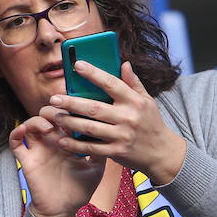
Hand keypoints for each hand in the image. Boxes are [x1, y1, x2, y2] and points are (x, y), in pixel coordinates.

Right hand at [9, 116, 104, 216]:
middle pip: (47, 115)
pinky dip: (16, 132)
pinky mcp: (26, 159)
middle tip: (62, 116)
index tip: (78, 112)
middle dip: (53, 111)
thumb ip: (100, 151)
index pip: (66, 117)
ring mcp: (38, 149)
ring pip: (31, 124)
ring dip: (37, 120)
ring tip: (49, 128)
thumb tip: (108, 133)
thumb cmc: (79, 190)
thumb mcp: (96, 169)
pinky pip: (15, 142)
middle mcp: (52, 142)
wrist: (63, 210)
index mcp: (68, 141)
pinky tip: (24, 131)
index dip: (70, 110)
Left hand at [41, 62, 186, 184]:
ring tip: (56, 116)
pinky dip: (75, 145)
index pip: (112, 83)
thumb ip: (133, 83)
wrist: (162, 153)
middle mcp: (128, 118)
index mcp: (134, 101)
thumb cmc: (151, 123)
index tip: (77, 65)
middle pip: (95, 108)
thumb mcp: (147, 100)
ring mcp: (121, 136)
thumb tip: (124, 63)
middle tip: (54, 98)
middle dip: (72, 102)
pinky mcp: (116, 152)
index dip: (94, 73)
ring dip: (70, 122)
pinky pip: (92, 148)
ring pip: (90, 128)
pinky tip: (62, 140)